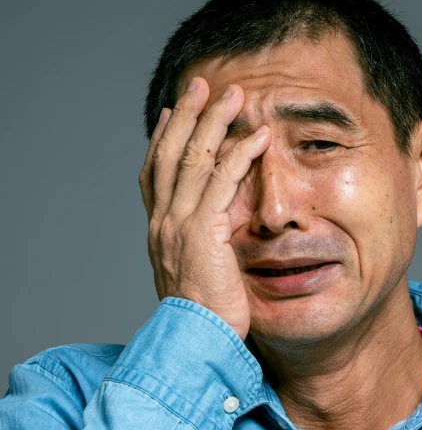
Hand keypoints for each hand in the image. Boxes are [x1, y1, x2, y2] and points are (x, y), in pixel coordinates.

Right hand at [139, 77, 270, 339]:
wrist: (195, 344)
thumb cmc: (203, 318)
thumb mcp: (195, 274)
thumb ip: (201, 245)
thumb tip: (216, 231)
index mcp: (159, 231)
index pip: (154, 174)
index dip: (163, 139)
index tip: (174, 114)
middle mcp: (162, 222)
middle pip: (168, 154)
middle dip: (185, 116)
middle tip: (201, 85)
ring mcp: (177, 225)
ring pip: (193, 159)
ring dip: (214, 122)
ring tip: (234, 95)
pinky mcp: (202, 232)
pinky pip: (222, 182)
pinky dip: (240, 155)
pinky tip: (258, 136)